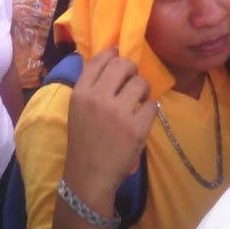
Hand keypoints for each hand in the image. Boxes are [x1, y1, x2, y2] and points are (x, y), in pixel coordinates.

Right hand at [62, 49, 156, 201]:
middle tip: (131, 79)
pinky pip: (152, 105)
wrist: (89, 175)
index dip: (112, 53)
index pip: (99, 60)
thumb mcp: (77, 109)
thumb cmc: (84, 141)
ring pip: (141, 83)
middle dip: (131, 69)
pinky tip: (142, 116)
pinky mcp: (136, 128)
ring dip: (143, 89)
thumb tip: (110, 61)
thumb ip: (90, 87)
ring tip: (139, 99)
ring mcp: (118, 113)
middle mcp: (98, 98)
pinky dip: (150, 109)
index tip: (118, 53)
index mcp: (81, 92)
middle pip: (123, 65)